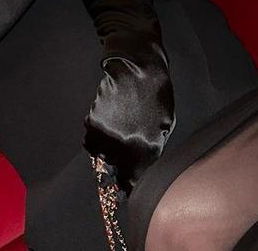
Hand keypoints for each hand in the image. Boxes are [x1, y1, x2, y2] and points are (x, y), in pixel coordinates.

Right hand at [84, 41, 175, 192]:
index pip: (133, 182)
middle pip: (115, 169)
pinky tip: (109, 117)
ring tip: (118, 125)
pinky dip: (97, 134)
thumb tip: (141, 170)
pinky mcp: (93, 123)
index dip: (128, 187)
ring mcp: (107, 135)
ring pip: (101, 154)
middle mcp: (125, 146)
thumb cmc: (157, 94)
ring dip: (107, 147)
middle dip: (119, 163)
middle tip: (124, 144)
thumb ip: (154, 151)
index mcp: (147, 148)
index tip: (125, 189)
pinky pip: (91, 138)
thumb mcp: (166, 125)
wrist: (139, 67)